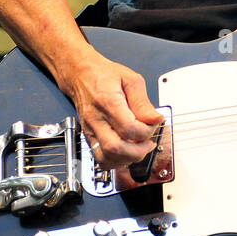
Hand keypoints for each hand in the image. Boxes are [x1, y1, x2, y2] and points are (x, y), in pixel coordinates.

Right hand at [60, 52, 162, 169]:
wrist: (80, 75)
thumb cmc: (104, 75)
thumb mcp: (131, 80)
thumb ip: (143, 102)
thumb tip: (155, 119)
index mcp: (108, 103)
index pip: (129, 129)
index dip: (147, 131)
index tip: (154, 123)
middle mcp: (96, 120)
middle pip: (115, 148)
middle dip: (138, 151)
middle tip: (148, 142)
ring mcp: (90, 130)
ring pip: (106, 158)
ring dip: (126, 159)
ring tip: (138, 148)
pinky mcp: (88, 137)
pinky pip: (100, 158)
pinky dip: (116, 161)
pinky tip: (127, 151)